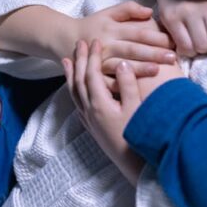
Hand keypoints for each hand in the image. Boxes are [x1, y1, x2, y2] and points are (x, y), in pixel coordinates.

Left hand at [63, 39, 182, 184]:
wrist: (132, 165)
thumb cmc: (138, 137)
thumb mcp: (136, 109)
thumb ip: (128, 85)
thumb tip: (122, 64)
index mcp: (100, 104)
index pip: (92, 74)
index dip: (93, 57)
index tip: (95, 42)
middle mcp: (90, 112)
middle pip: (80, 81)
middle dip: (80, 60)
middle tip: (80, 43)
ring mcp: (89, 121)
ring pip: (75, 93)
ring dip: (71, 75)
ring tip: (68, 61)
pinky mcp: (92, 128)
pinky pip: (78, 104)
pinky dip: (75, 92)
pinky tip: (76, 90)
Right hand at [67, 2, 175, 79]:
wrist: (66, 40)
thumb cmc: (94, 26)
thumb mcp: (108, 12)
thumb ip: (128, 9)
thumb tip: (149, 12)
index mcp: (112, 28)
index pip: (138, 32)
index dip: (155, 37)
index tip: (172, 42)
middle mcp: (106, 44)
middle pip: (132, 49)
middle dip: (153, 53)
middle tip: (172, 58)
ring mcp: (100, 61)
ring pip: (121, 66)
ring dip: (139, 69)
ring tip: (157, 72)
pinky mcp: (94, 76)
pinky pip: (107, 82)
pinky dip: (120, 85)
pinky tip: (134, 89)